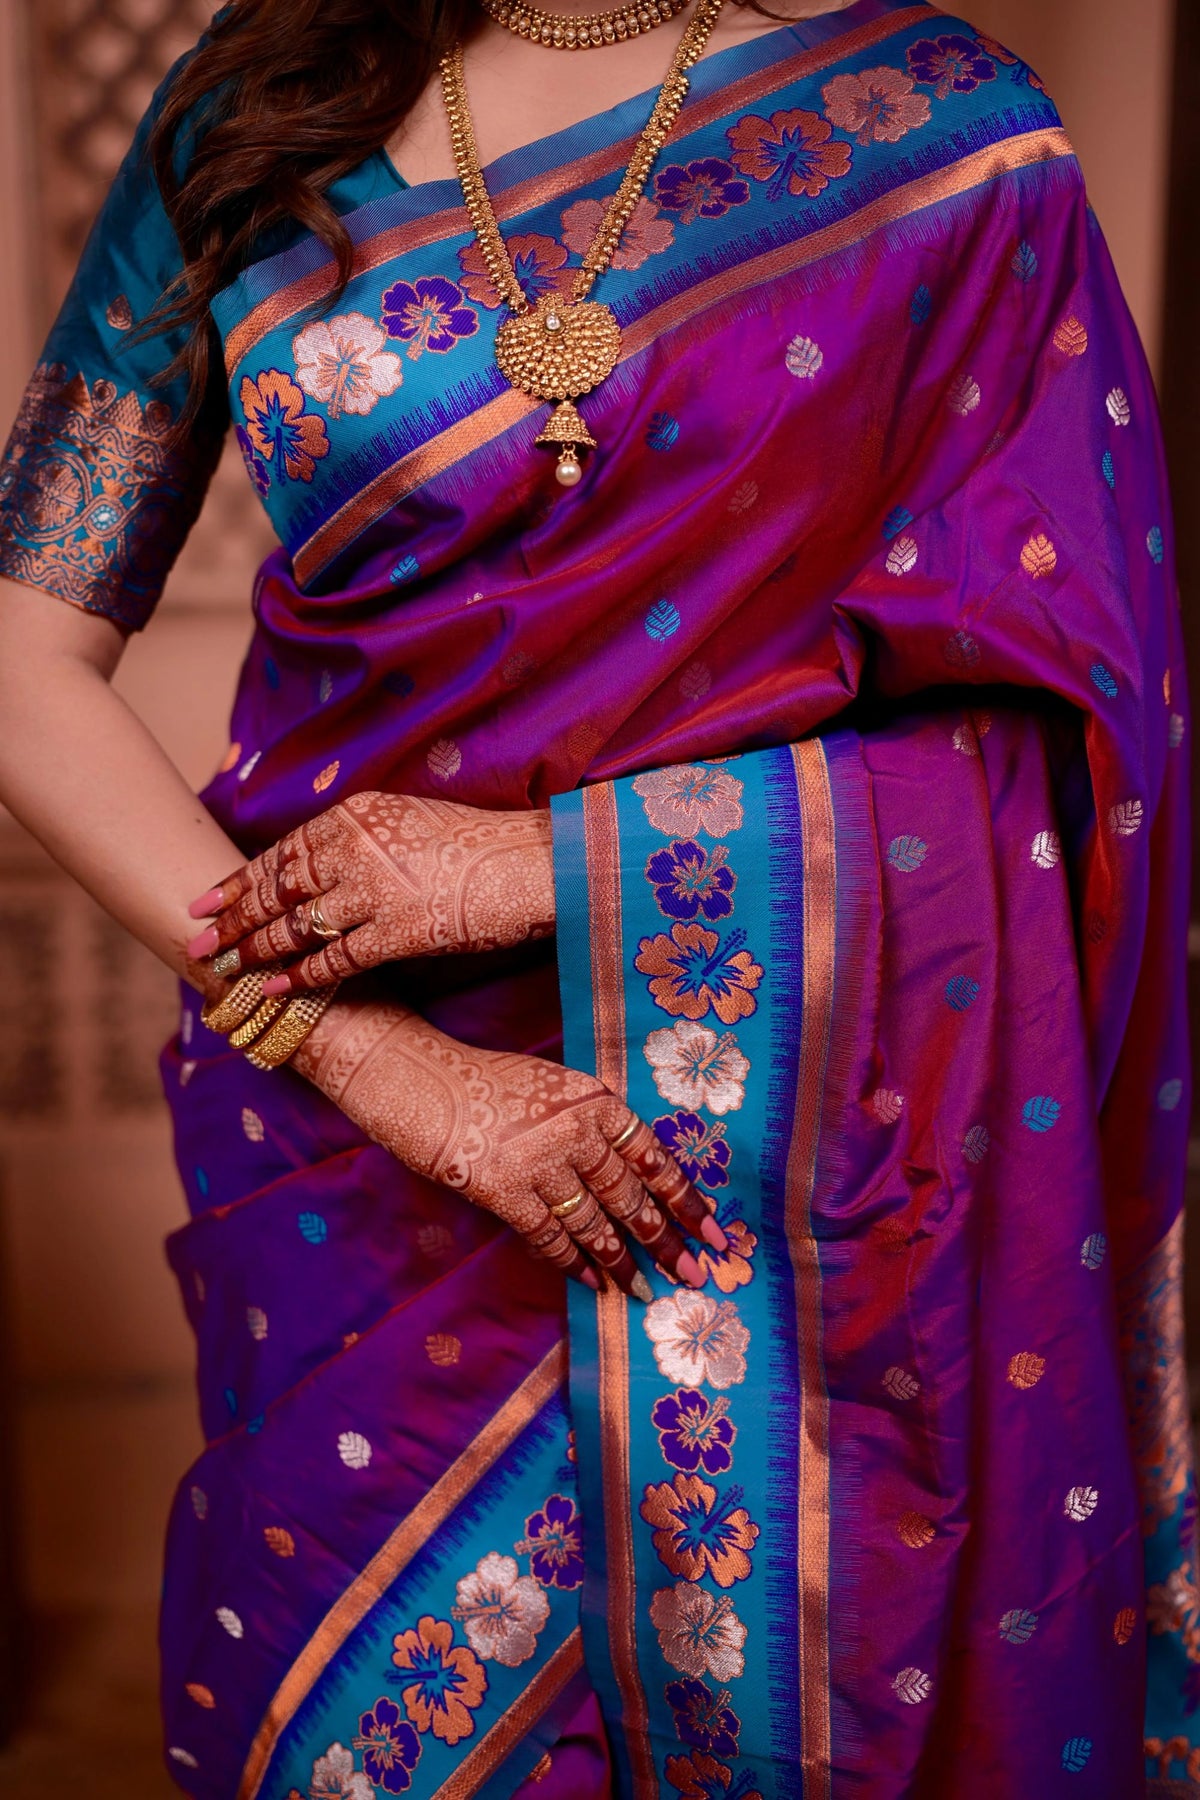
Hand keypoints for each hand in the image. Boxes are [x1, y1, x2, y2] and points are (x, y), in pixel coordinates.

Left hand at [185, 793, 554, 992]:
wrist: (531, 863)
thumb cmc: (476, 844)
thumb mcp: (407, 821)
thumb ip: (360, 837)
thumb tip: (321, 862)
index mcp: (355, 817)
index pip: (282, 852)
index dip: (241, 880)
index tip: (207, 901)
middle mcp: (355, 848)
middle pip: (277, 888)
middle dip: (231, 918)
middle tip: (197, 941)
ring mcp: (374, 890)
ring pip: (296, 925)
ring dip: (256, 950)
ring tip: (226, 970)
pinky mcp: (398, 931)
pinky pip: (335, 958)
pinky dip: (300, 976)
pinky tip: (274, 989)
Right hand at [294, 1000, 727, 1297]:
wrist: (421, 1080)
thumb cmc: (488, 1081)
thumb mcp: (554, 1085)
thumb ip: (594, 1122)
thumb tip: (632, 1172)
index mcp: (594, 1099)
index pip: (654, 1156)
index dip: (686, 1198)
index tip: (715, 1231)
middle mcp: (575, 1130)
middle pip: (631, 1195)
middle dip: (665, 1241)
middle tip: (693, 1275)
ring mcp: (539, 1162)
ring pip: (595, 1223)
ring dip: (622, 1262)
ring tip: (644, 1291)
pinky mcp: (503, 1190)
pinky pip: (549, 1236)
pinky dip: (572, 1263)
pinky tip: (591, 1283)